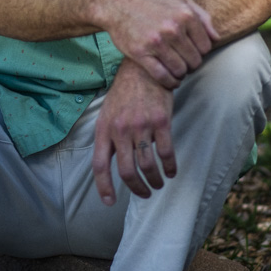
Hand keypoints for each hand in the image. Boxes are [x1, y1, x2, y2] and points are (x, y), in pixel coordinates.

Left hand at [91, 60, 175, 205]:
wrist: (143, 68)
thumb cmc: (124, 94)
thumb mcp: (107, 114)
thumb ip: (109, 138)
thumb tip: (113, 166)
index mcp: (104, 129)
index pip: (100, 166)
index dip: (104, 187)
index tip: (109, 202)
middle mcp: (120, 129)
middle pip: (127, 171)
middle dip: (137, 188)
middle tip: (144, 193)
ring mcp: (141, 126)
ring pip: (147, 165)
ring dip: (154, 180)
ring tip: (158, 183)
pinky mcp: (160, 121)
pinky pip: (166, 153)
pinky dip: (169, 167)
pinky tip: (170, 171)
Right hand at [102, 0, 217, 88]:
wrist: (118, 5)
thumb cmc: (152, 3)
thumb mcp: (180, 0)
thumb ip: (202, 16)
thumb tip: (216, 38)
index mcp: (185, 15)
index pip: (206, 47)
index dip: (201, 53)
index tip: (192, 52)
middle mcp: (172, 28)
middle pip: (194, 61)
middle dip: (191, 65)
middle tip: (184, 62)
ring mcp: (156, 42)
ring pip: (180, 70)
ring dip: (181, 74)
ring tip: (176, 70)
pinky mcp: (141, 54)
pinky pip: (162, 76)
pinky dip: (170, 82)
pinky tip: (170, 80)